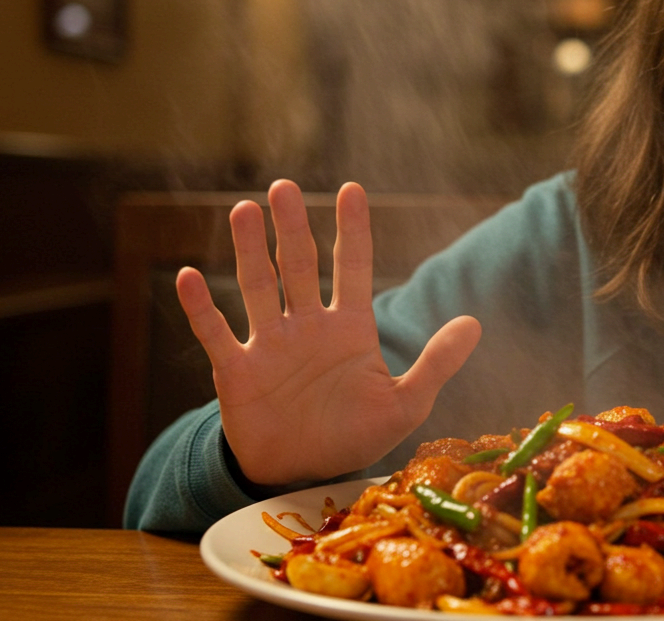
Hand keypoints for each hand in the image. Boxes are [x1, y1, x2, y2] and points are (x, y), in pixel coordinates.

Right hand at [175, 179, 481, 485]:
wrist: (306, 476)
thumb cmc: (354, 435)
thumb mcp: (406, 404)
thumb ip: (437, 363)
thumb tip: (475, 323)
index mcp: (349, 328)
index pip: (352, 267)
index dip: (352, 229)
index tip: (351, 189)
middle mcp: (307, 326)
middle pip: (298, 265)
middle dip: (292, 227)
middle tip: (283, 187)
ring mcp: (269, 345)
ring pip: (257, 286)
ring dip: (248, 250)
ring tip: (243, 209)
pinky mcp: (236, 372)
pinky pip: (215, 333)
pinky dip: (201, 307)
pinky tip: (188, 275)